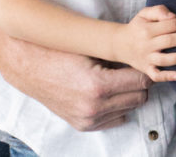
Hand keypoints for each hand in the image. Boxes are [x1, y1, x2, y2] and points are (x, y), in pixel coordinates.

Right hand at [0, 0, 150, 130]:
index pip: (141, 81)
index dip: (144, 69)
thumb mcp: (92, 50)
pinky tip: (109, 92)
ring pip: (130, 108)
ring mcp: (87, 119)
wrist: (30, 67)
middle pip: (140, 97)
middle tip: (131, 68)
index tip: (142, 61)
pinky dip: (117, 106)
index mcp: (98, 86)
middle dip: (139, 82)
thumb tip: (145, 58)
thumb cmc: (61, 52)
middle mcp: (94, 107)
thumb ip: (119, 57)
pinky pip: (115, 119)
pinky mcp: (82, 125)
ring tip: (119, 79)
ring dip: (129, 94)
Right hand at [116, 4, 175, 82]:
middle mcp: (147, 44)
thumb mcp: (144, 14)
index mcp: (148, 29)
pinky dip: (166, 77)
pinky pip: (156, 75)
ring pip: (163, 59)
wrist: (119, 44)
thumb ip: (159, 11)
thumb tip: (174, 17)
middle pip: (169, 40)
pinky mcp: (146, 69)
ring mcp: (147, 58)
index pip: (169, 24)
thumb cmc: (138, 26)